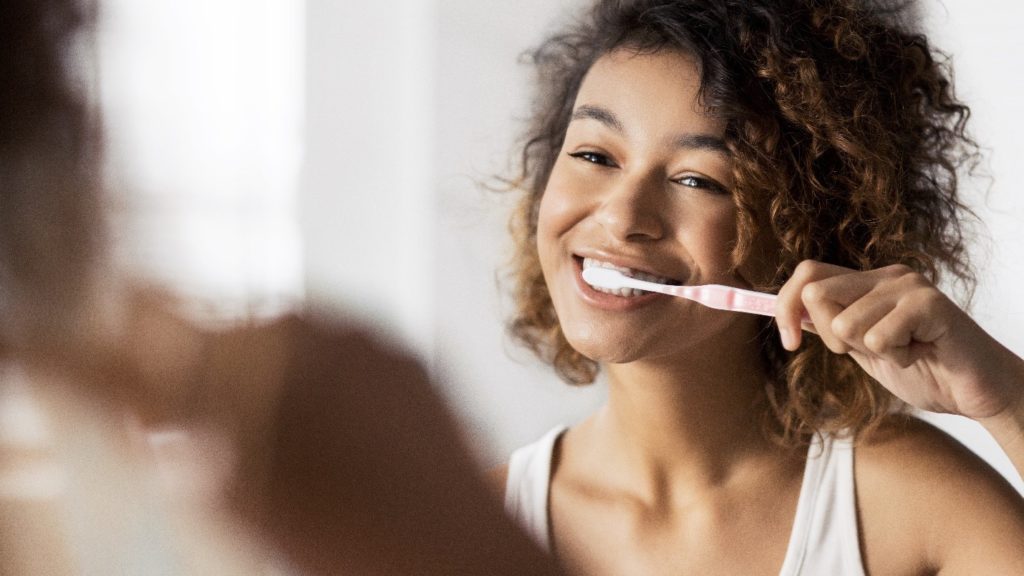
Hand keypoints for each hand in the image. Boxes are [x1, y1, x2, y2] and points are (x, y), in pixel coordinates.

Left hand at [774, 260, 1023, 421]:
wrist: (976, 392)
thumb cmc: (923, 370)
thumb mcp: (863, 349)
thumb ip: (830, 327)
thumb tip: (787, 312)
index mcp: (867, 283)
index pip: (807, 274)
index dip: (785, 307)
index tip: (791, 343)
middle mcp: (886, 275)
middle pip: (816, 293)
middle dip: (832, 337)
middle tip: (870, 351)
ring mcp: (908, 286)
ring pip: (845, 322)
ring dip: (872, 352)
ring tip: (906, 352)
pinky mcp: (929, 304)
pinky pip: (878, 337)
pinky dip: (896, 358)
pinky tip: (921, 354)